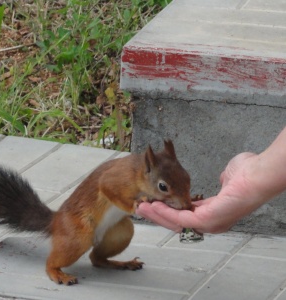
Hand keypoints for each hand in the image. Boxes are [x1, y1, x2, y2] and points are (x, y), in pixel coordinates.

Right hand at [136, 152, 261, 233]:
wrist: (257, 174)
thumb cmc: (246, 173)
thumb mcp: (226, 177)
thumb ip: (220, 181)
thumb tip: (221, 180)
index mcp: (214, 212)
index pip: (185, 214)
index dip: (169, 209)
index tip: (155, 202)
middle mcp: (210, 222)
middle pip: (177, 222)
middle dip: (158, 215)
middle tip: (142, 207)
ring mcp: (209, 224)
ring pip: (176, 222)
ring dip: (157, 215)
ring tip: (141, 207)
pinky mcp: (206, 221)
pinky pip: (180, 219)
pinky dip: (165, 213)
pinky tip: (154, 206)